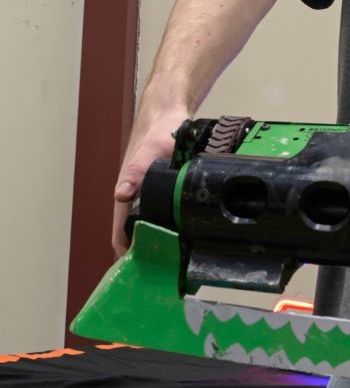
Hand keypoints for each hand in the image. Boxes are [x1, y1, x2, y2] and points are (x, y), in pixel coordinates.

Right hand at [112, 104, 186, 257]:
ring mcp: (151, 194)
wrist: (170, 114)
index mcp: (127, 194)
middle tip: (169, 272)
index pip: (120, 233)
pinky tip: (191, 233)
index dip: (127, 254)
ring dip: (163, 239)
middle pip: (138, 233)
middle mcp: (137, 198)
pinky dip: (175, 224)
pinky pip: (168, 212)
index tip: (141, 273)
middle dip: (149, 253)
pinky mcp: (166, 189)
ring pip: (154, 224)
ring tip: (182, 260)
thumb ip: (137, 172)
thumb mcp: (149, 151)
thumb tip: (121, 195)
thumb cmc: (157, 132)